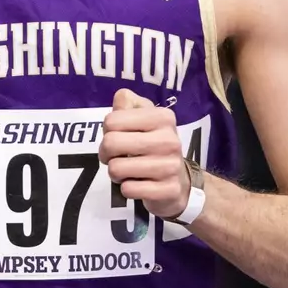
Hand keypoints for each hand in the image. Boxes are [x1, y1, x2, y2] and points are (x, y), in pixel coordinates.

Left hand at [99, 89, 189, 218]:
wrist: (182, 182)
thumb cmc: (155, 146)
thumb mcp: (145, 119)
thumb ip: (128, 104)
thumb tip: (121, 98)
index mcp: (162, 117)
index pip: (111, 121)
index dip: (107, 131)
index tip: (117, 137)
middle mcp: (169, 140)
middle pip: (111, 143)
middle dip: (106, 153)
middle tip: (116, 157)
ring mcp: (170, 166)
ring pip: (116, 169)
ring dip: (115, 173)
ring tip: (127, 171)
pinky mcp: (169, 189)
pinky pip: (128, 189)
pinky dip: (126, 188)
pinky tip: (138, 184)